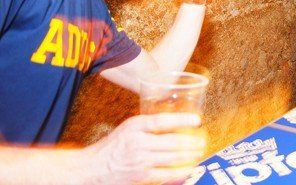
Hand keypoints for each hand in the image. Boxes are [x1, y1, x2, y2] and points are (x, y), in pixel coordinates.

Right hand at [88, 113, 205, 184]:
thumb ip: (148, 126)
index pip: (162, 121)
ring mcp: (141, 160)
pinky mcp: (142, 176)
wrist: (92, 168)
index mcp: (135, 126)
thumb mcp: (128, 129)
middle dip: (191, 141)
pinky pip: (167, 174)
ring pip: (172, 157)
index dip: (182, 120)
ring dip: (190, 155)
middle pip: (172, 141)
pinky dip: (180, 171)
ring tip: (199, 151)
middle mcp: (138, 142)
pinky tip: (189, 168)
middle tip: (202, 140)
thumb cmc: (112, 147)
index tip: (197, 120)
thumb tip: (176, 123)